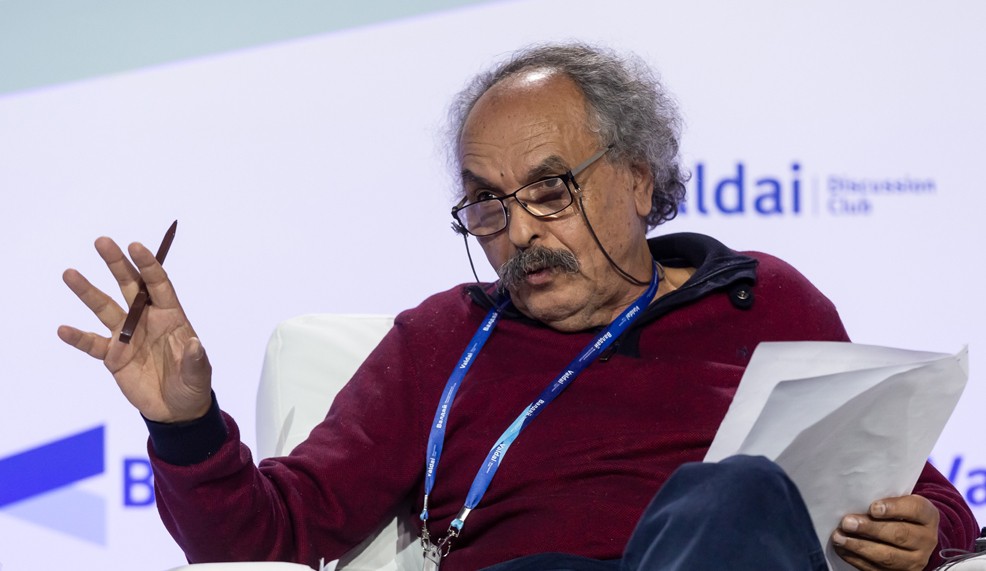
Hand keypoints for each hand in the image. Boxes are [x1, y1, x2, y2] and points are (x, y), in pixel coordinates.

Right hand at [58, 237, 211, 422]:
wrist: (176, 409)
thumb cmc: (192, 384)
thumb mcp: (199, 374)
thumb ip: (195, 359)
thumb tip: (195, 344)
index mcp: (170, 316)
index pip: (158, 284)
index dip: (148, 265)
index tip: (135, 246)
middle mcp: (146, 319)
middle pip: (129, 286)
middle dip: (116, 264)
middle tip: (102, 242)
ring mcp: (127, 336)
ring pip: (105, 308)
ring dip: (87, 292)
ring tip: (70, 274)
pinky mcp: (112, 355)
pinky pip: (91, 344)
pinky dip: (78, 337)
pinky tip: (63, 329)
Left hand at [833, 494, 939, 570]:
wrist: (912, 537)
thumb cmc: (898, 513)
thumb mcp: (900, 501)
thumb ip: (885, 499)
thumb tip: (855, 501)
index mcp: (928, 516)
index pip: (915, 510)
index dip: (894, 508)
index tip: (873, 508)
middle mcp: (926, 540)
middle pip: (899, 535)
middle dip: (870, 529)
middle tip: (847, 523)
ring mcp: (914, 560)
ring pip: (888, 556)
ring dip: (859, 547)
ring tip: (839, 537)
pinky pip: (876, 569)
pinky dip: (856, 559)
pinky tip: (842, 548)